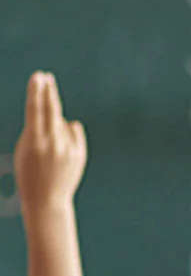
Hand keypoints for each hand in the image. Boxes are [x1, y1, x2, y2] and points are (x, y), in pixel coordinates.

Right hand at [14, 73, 87, 214]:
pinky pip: (73, 132)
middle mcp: (54, 144)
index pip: (35, 110)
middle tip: (47, 77)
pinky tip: (61, 145)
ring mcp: (69, 149)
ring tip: (47, 147)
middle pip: (52, 110)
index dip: (36, 92)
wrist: (47, 199)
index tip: (38, 76)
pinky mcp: (80, 153)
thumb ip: (38, 130)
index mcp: (35, 142)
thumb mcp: (25, 149)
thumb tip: (60, 115)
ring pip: (61, 123)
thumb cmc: (29, 172)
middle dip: (49, 92)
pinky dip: (66, 133)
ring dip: (53, 126)